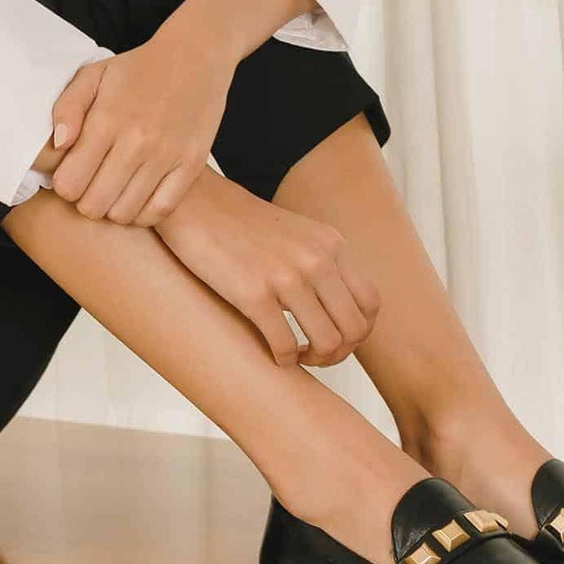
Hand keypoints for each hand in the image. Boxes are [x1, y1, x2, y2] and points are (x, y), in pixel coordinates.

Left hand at [44, 32, 234, 226]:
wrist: (195, 56)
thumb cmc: (138, 69)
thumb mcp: (93, 75)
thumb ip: (67, 109)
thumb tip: (59, 146)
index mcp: (107, 119)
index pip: (69, 184)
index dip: (65, 184)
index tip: (72, 172)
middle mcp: (136, 141)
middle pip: (93, 206)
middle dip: (85, 200)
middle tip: (92, 183)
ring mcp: (166, 155)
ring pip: (124, 214)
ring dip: (113, 208)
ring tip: (114, 189)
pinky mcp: (190, 165)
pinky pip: (159, 211)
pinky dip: (142, 213)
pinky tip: (137, 196)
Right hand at [152, 169, 380, 369]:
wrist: (194, 202)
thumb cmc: (240, 224)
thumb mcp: (296, 234)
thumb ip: (320, 262)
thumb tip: (335, 306)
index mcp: (331, 245)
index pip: (370, 304)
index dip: (358, 333)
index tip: (335, 339)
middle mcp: (317, 260)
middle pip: (354, 328)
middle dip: (339, 353)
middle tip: (315, 355)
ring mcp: (287, 277)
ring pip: (328, 342)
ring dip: (315, 360)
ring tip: (296, 354)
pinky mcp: (254, 294)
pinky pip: (285, 346)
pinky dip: (283, 360)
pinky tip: (272, 353)